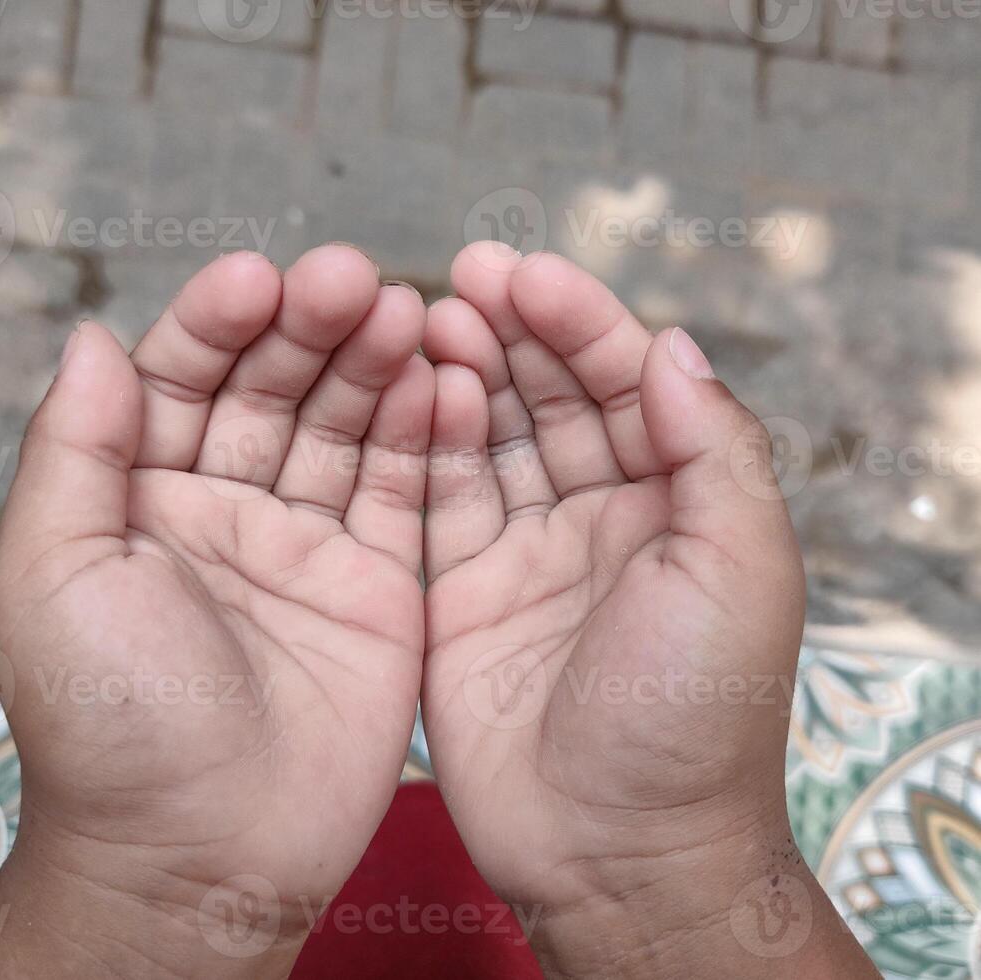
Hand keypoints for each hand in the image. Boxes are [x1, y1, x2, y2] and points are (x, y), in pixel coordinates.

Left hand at [0, 246, 432, 978]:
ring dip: (374, 365)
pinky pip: (406, 494)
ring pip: (346, 429)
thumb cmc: (110, 725)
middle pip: (273, 389)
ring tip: (404, 313)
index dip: (217, 322)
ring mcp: (308, 545)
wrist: (200, 854)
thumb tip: (94, 337)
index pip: (181, 378)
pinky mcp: (379, 585)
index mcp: (141, 498)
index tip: (258, 279)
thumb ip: (72, 451)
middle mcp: (227, 508)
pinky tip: (442, 380)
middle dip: (310, 329)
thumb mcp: (52, 576)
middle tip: (353, 280)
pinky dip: (426, 435)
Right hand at [420, 243, 876, 977]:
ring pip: (489, 436)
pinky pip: (439, 498)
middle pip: (551, 396)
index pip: (626, 383)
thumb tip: (672, 344)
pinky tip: (409, 392)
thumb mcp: (740, 571)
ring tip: (424, 318)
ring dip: (461, 372)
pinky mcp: (460, 590)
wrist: (615, 849)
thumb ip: (714, 450)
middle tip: (461, 277)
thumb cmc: (693, 718)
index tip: (525, 273)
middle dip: (512, 331)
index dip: (580, 322)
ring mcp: (525, 552)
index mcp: (677, 504)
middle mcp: (600, 517)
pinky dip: (424, 442)